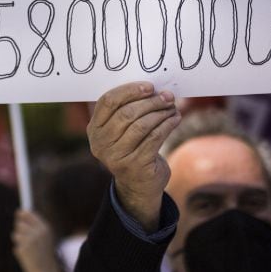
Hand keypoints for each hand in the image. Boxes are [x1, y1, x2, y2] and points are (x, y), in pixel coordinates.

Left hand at [12, 210, 60, 271]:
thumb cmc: (44, 254)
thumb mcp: (43, 238)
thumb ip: (34, 226)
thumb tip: (20, 213)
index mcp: (45, 228)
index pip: (30, 214)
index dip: (23, 213)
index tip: (19, 213)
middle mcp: (37, 232)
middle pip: (20, 222)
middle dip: (19, 228)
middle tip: (23, 235)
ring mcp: (30, 240)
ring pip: (16, 234)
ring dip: (19, 240)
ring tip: (27, 249)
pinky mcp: (23, 248)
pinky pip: (16, 244)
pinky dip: (19, 249)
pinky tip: (26, 256)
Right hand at [87, 82, 180, 231]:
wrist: (139, 185)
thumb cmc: (133, 148)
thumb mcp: (121, 131)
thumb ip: (128, 110)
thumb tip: (156, 89)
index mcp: (94, 129)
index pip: (108, 102)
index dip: (129, 91)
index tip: (149, 87)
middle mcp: (101, 144)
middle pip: (127, 113)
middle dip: (150, 102)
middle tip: (167, 96)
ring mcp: (116, 156)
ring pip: (142, 125)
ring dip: (161, 113)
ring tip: (172, 107)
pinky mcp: (134, 165)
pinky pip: (154, 138)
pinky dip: (167, 125)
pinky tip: (175, 119)